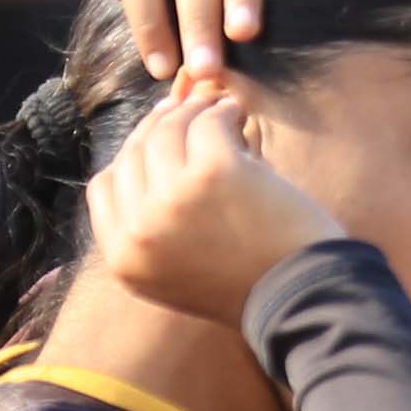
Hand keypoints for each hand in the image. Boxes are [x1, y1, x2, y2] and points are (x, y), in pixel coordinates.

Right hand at [84, 68, 341, 323]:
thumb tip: (147, 153)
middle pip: (133, 154)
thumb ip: (151, 229)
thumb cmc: (252, 285)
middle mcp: (140, 230)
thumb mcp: (177, 273)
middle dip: (159, 126)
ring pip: (166, 132)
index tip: (156, 142)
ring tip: (217, 109)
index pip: (104, 187)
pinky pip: (207, 124)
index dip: (131, 158)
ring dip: (191, 112)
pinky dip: (222, 112)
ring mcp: (173, 199)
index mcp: (125, 258)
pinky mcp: (213, 173)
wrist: (305, 301)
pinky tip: (235, 113)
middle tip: (186, 110)